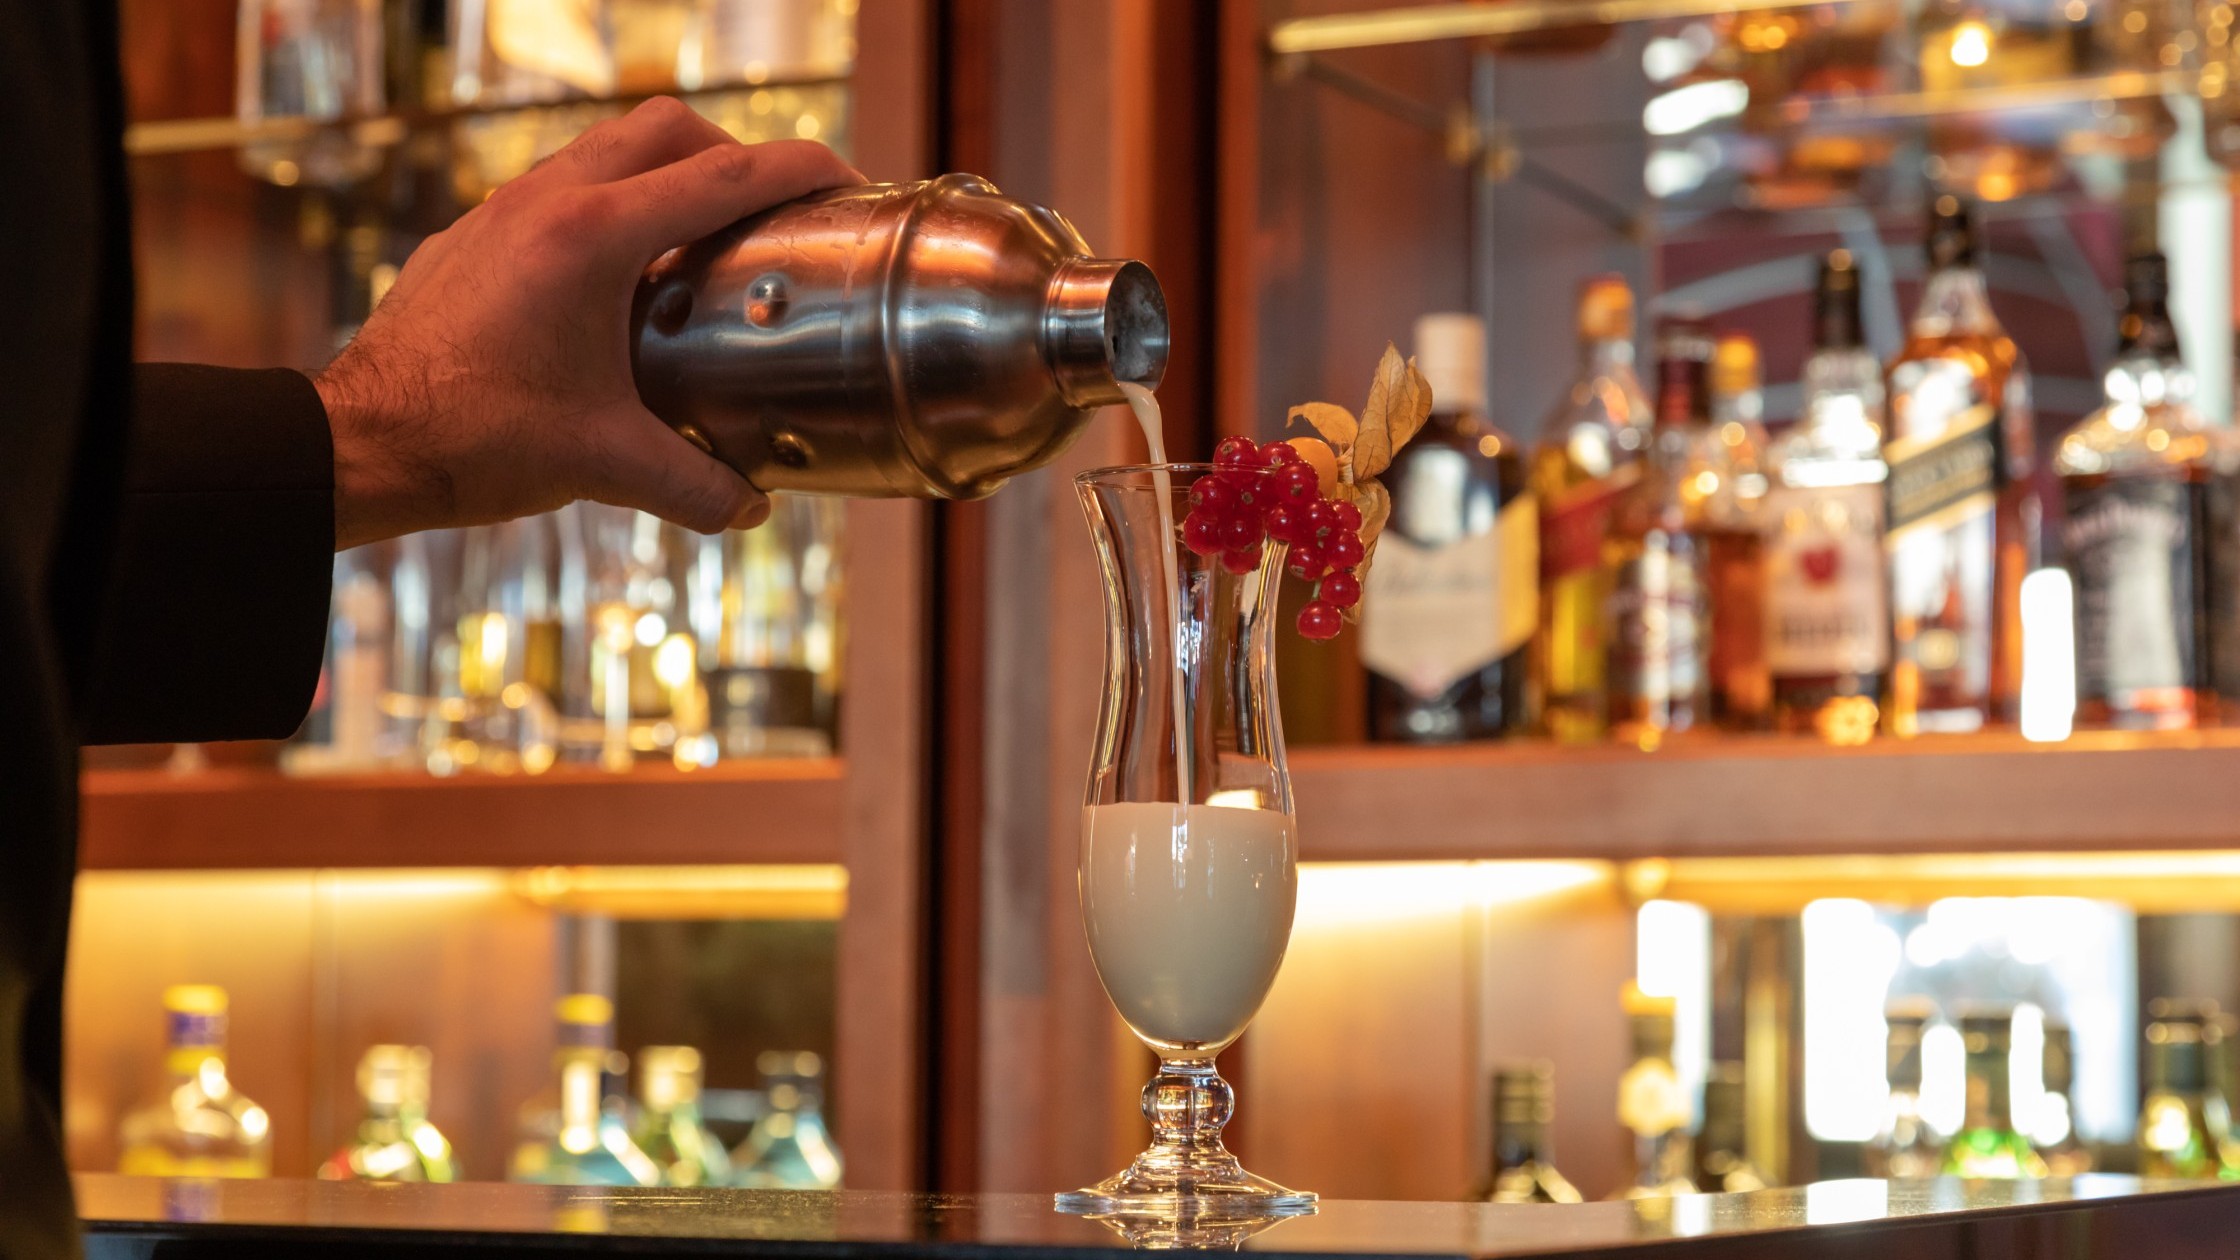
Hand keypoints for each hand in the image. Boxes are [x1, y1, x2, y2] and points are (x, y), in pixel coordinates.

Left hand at [316, 98, 862, 548]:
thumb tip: (754, 503)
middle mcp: (546, 201)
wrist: (358, 444)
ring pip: (605, 151)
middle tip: (769, 213)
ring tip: (700, 245)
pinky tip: (618, 285)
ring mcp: (502, 212)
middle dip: (733, 154)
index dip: (802, 171)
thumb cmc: (471, 440)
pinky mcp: (472, 238)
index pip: (726, 174)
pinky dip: (608, 211)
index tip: (846, 186)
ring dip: (664, 177)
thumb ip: (697, 485)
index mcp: (593, 236)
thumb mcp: (604, 464)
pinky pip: (557, 191)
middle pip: (667, 128)